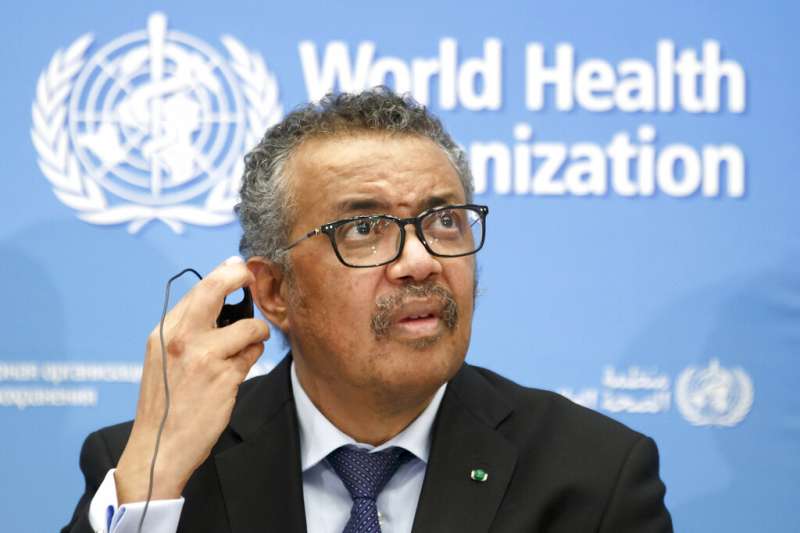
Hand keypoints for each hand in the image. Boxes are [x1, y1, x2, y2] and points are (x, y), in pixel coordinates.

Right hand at [115, 256, 269, 502]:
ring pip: (249, 327)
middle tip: (251, 277)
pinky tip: (237, 372)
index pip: (198, 289)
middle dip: (240, 276)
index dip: (223, 273)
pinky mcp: (224, 377)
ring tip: (244, 349)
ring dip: (255, 335)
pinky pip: (253, 355)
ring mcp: (204, 357)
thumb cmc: (165, 403)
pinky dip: (251, 358)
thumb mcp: (162, 358)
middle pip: (216, 289)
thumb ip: (186, 329)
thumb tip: (216, 297)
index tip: (238, 267)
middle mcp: (181, 339)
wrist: (159, 447)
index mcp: (164, 332)